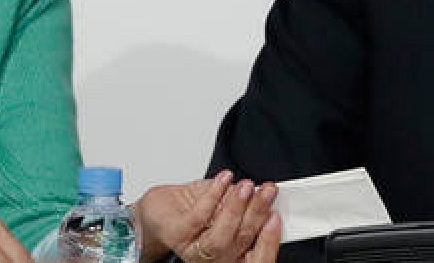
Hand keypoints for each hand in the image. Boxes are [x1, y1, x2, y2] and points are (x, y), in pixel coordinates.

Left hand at [135, 171, 280, 262]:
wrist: (156, 213)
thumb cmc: (189, 211)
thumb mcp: (222, 205)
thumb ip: (241, 203)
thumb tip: (264, 192)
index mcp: (228, 254)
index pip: (255, 256)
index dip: (270, 239)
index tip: (278, 215)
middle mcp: (212, 258)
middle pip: (241, 241)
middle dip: (258, 212)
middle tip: (267, 191)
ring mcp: (194, 248)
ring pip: (221, 235)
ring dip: (236, 207)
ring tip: (246, 186)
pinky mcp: (177, 234)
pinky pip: (199, 216)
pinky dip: (214, 194)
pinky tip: (224, 179)